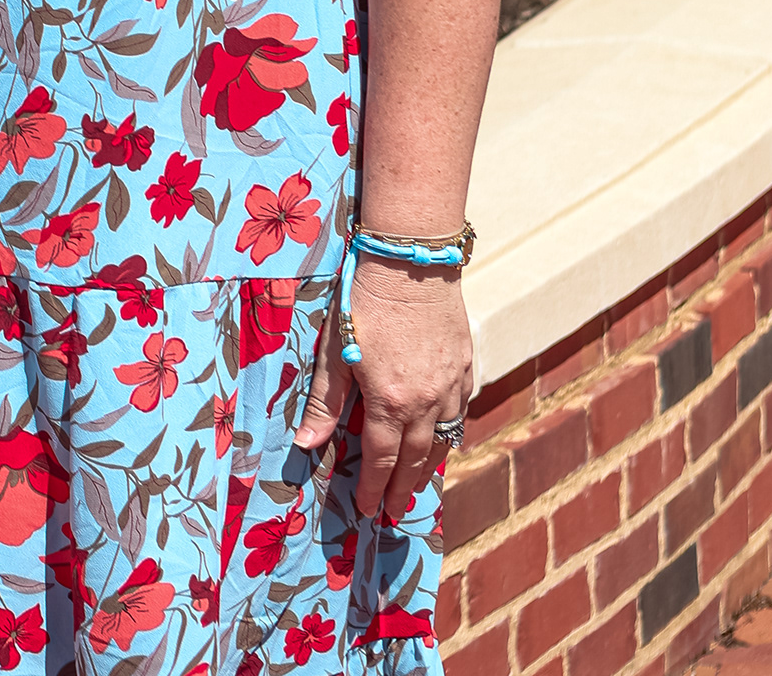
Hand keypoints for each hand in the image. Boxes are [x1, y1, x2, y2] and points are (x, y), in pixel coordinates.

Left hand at [293, 259, 472, 524]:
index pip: (380, 458)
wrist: (410, 259)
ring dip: (429, 468)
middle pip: (415, 459)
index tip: (368, 509)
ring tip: (417, 487)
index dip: (373, 487)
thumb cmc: (365, 299)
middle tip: (395, 511)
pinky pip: (460, 413)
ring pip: (443, 440)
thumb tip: (305, 446)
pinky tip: (443, 438)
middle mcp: (425, 402)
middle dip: (403, 488)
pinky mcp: (466, 367)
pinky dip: (450, 432)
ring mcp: (450, 386)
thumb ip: (325, 402)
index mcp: (389, 400)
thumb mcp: (336, 348)